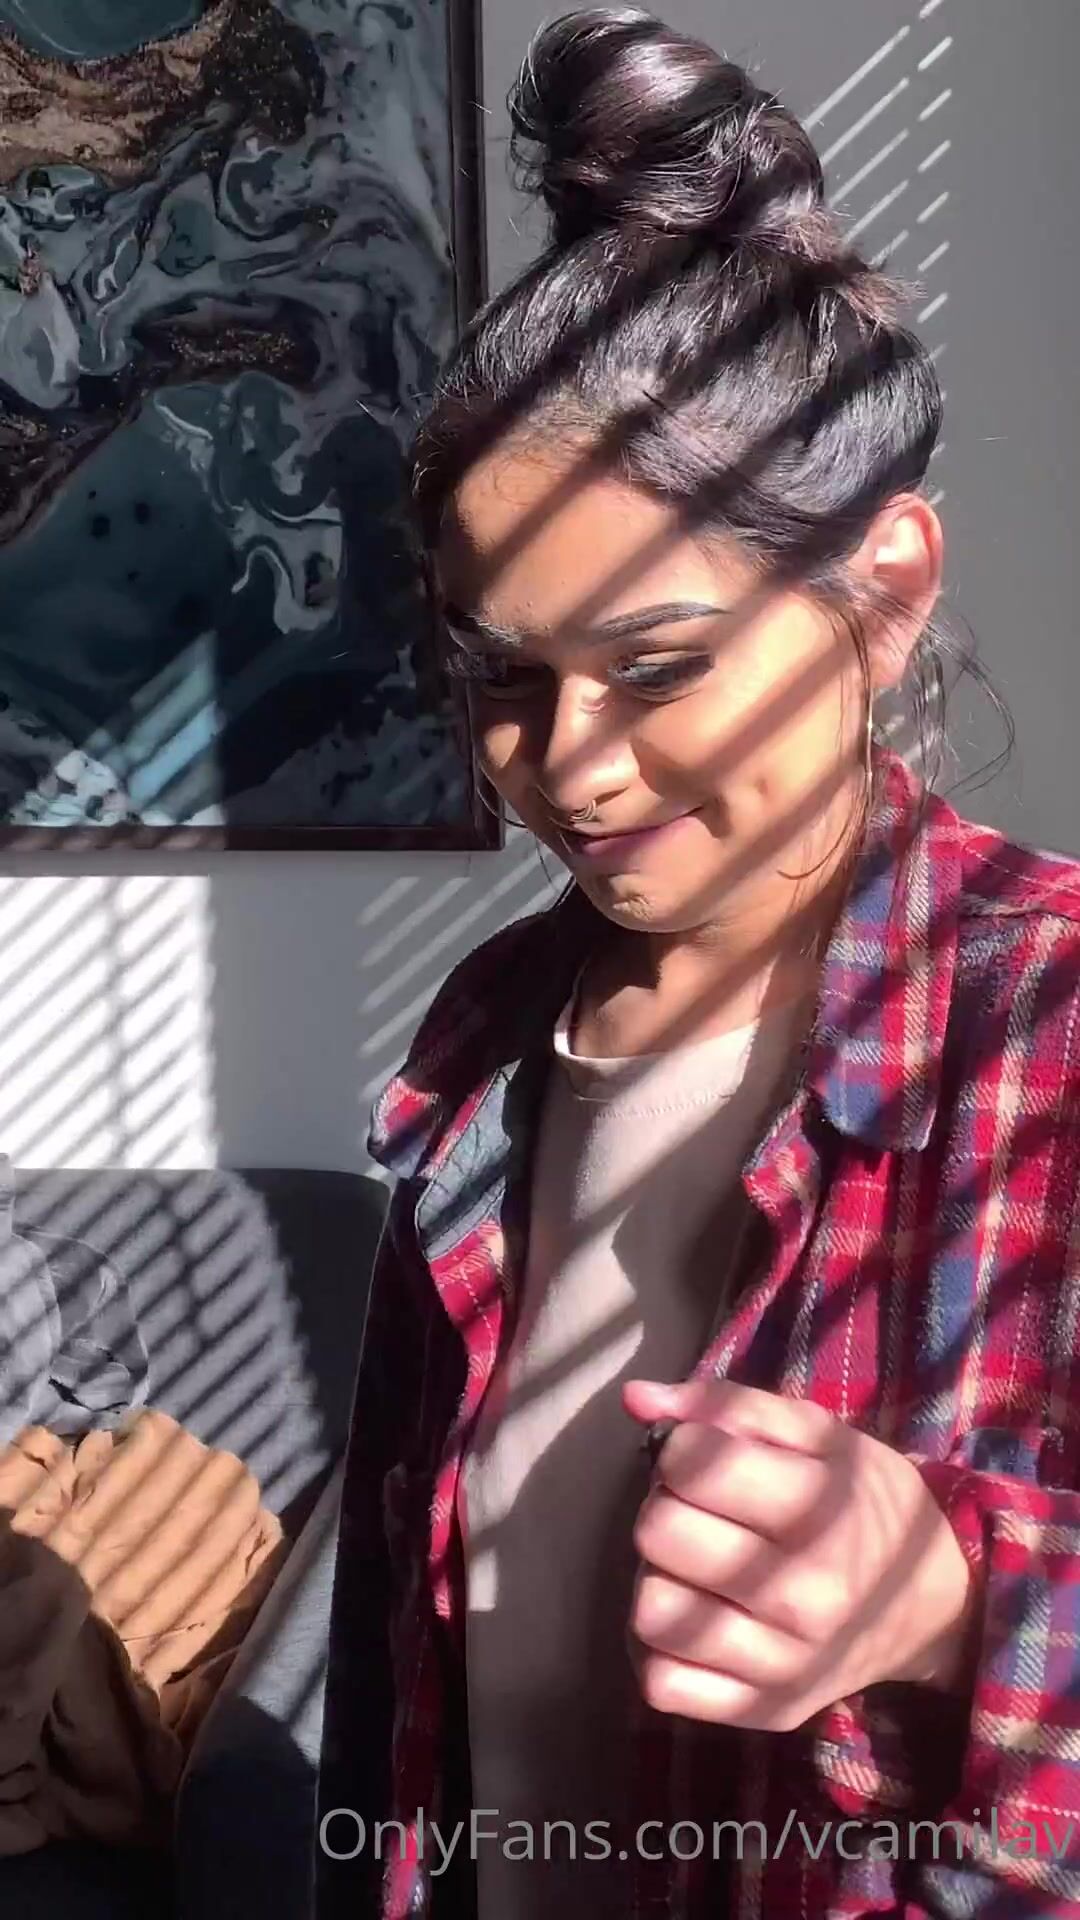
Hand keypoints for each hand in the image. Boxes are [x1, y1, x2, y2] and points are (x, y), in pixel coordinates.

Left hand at [623, 1378, 976, 1731]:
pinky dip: (665, 1649)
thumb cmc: (867, 1503)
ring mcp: (780, 1666)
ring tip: (699, 1567)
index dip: (683, 1449)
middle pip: (658, 1533)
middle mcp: (801, 1597)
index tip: (709, 1460)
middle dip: (668, 1507)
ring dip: (661, 1578)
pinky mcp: (762, 1712)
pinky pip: (662, 1684)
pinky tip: (698, 1619)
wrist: (934, 1607)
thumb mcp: (820, 1434)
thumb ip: (727, 1405)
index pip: (690, 1465)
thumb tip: (634, 1398)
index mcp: (818, 1514)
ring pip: (651, 1611)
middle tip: (704, 1512)